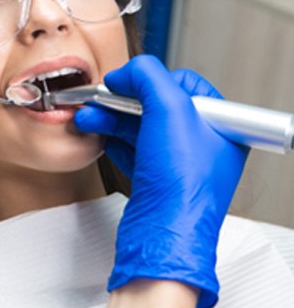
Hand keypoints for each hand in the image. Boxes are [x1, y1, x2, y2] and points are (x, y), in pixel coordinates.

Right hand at [74, 55, 247, 307]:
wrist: (162, 236)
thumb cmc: (180, 185)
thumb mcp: (170, 110)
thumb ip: (149, 77)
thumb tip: (128, 71)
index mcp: (218, 124)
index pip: (183, 84)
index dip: (149, 80)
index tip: (122, 82)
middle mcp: (201, 143)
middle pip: (154, 106)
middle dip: (120, 102)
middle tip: (98, 101)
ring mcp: (177, 163)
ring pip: (139, 128)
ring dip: (110, 120)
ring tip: (88, 119)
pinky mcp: (156, 180)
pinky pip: (132, 150)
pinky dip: (113, 141)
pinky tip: (100, 138)